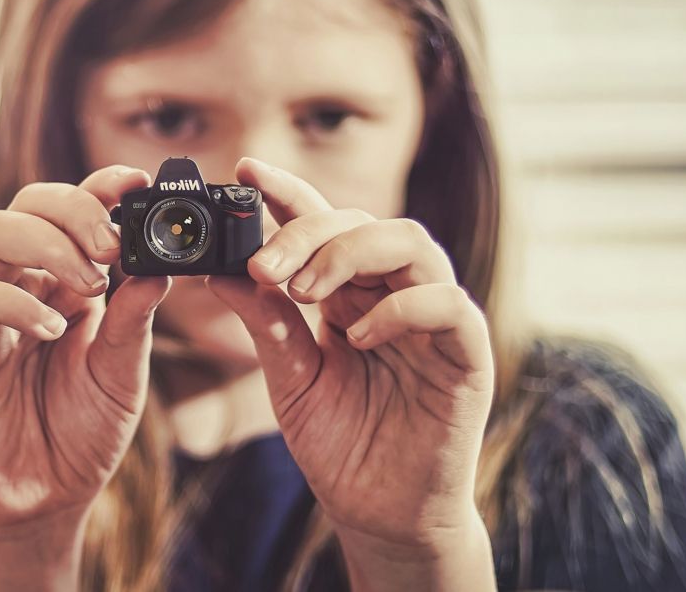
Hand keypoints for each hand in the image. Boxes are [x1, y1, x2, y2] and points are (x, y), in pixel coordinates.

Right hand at [0, 165, 170, 538]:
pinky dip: (12, 302)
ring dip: (46, 244)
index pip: (76, 211)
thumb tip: (159, 265)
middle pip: (29, 204)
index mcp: (68, 280)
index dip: (102, 187)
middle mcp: (24, 283)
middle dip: (74, 209)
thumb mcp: (124, 373)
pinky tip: (52, 330)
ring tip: (90, 284)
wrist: (42, 500)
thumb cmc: (81, 433)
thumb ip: (135, 319)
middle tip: (112, 245)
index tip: (137, 183)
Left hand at [206, 157, 494, 565]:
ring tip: (305, 292)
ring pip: (412, 243)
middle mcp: (394, 294)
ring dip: (351, 255)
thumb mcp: (289, 376)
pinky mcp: (468, 354)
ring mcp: (434, 320)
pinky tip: (359, 336)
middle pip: (363, 222)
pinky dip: (402, 308)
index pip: (323, 224)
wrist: (381, 514)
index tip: (243, 171)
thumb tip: (217, 268)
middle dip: (308, 233)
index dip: (288, 192)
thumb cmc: (340, 443)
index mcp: (351, 293)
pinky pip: (447, 304)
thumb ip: (264, 321)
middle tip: (262, 266)